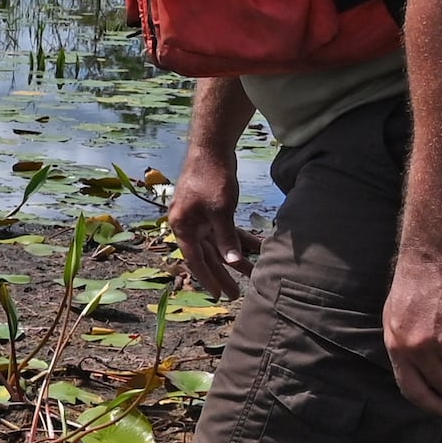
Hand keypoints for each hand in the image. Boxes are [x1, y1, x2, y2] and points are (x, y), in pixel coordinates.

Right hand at [166, 152, 252, 294]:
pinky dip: (240, 238)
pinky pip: (226, 229)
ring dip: (235, 256)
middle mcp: (189, 225)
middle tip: (235, 293)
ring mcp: (200, 217)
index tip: (219, 295)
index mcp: (183, 227)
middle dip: (223, 273)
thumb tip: (232, 262)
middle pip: (207, 255)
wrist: (212, 148)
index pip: (195, 260)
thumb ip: (225, 237)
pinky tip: (258, 246)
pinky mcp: (212, 209)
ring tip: (253, 272)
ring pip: (219, 243)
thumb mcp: (220, 210)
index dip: (208, 279)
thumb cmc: (211, 177)